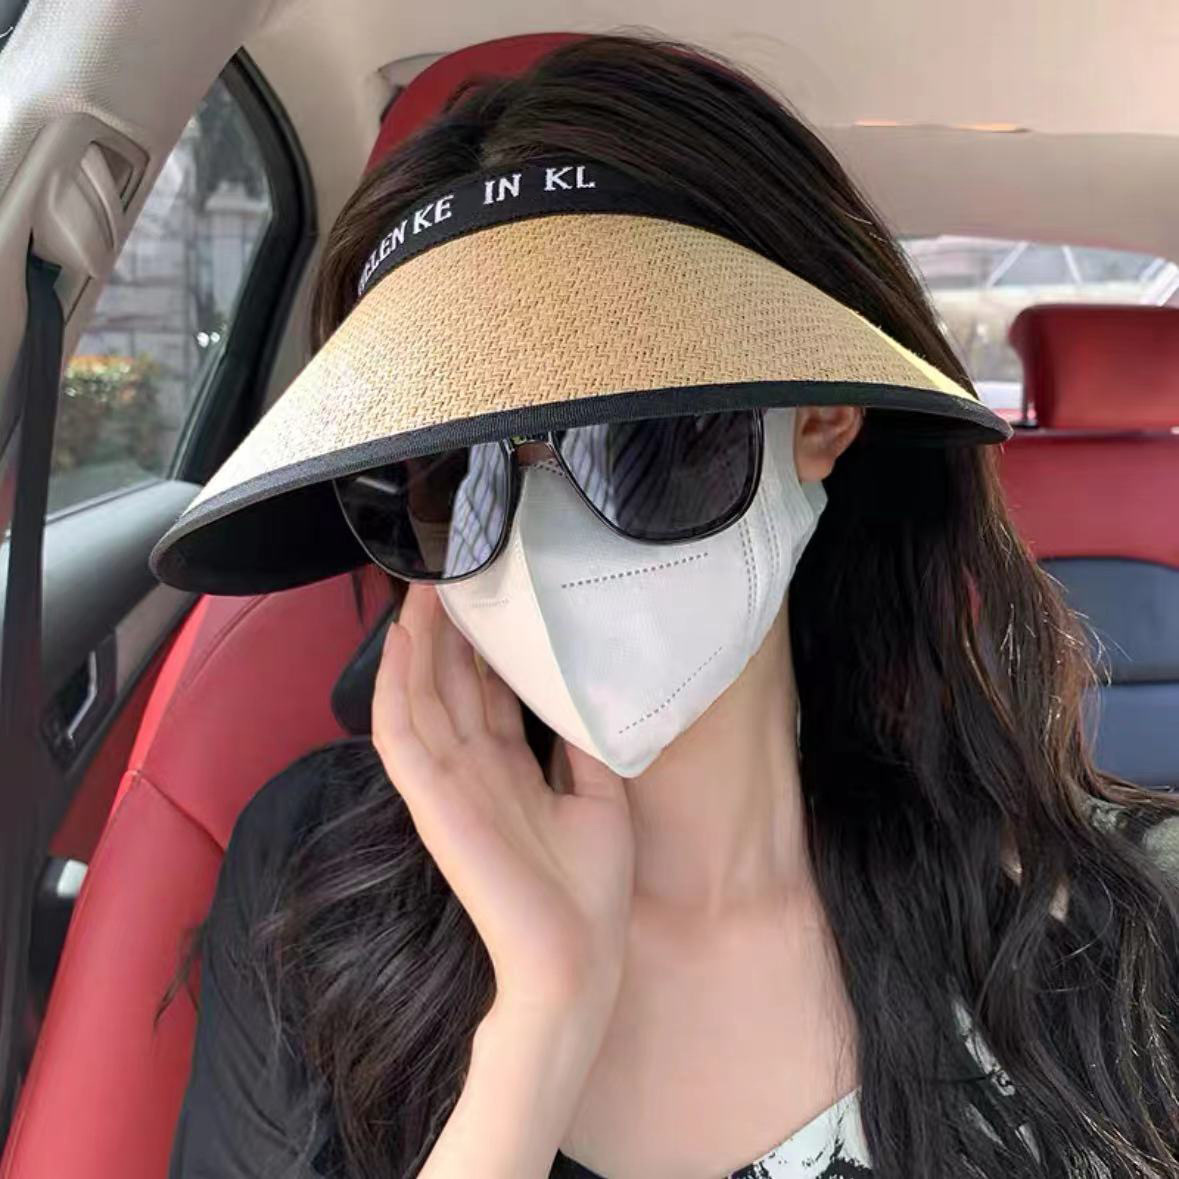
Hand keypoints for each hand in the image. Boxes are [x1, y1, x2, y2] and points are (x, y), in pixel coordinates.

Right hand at [372, 582, 634, 1013]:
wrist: (576, 959)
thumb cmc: (589, 890)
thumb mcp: (600, 798)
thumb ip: (583, 746)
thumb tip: (585, 693)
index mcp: (508, 769)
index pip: (484, 693)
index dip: (481, 645)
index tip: (485, 595)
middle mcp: (473, 768)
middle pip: (449, 683)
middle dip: (445, 629)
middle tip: (447, 569)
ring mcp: (447, 783)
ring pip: (419, 696)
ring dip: (417, 643)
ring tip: (422, 588)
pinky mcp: (432, 801)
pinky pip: (402, 734)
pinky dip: (397, 687)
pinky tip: (402, 643)